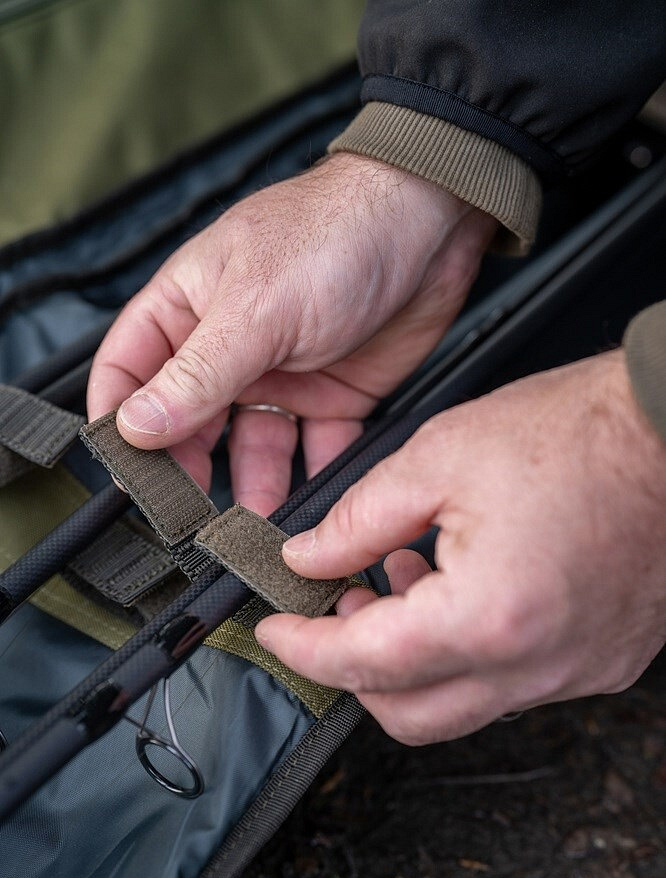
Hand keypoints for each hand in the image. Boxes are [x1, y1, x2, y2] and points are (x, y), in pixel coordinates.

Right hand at [87, 153, 496, 510]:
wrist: (432, 225)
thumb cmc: (335, 234)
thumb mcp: (254, 310)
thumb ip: (197, 376)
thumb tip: (135, 425)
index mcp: (188, 309)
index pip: (128, 372)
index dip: (119, 422)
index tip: (127, 475)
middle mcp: (229, 346)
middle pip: (189, 422)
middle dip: (188, 471)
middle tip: (191, 520)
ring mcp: (281, 373)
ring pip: (253, 446)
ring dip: (253, 487)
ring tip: (252, 529)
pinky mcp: (333, 394)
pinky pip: (315, 449)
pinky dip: (313, 479)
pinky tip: (310, 508)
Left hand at [256, 350, 665, 744]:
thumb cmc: (578, 432)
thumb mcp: (440, 456)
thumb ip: (359, 520)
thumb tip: (308, 557)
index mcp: (489, 616)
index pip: (365, 665)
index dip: (304, 649)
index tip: (276, 630)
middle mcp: (538, 664)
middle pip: (410, 717)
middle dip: (354, 671)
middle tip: (334, 609)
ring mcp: (577, 670)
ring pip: (462, 704)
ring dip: (412, 659)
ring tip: (401, 579)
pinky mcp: (602, 661)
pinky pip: (513, 683)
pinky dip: (468, 652)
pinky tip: (459, 589)